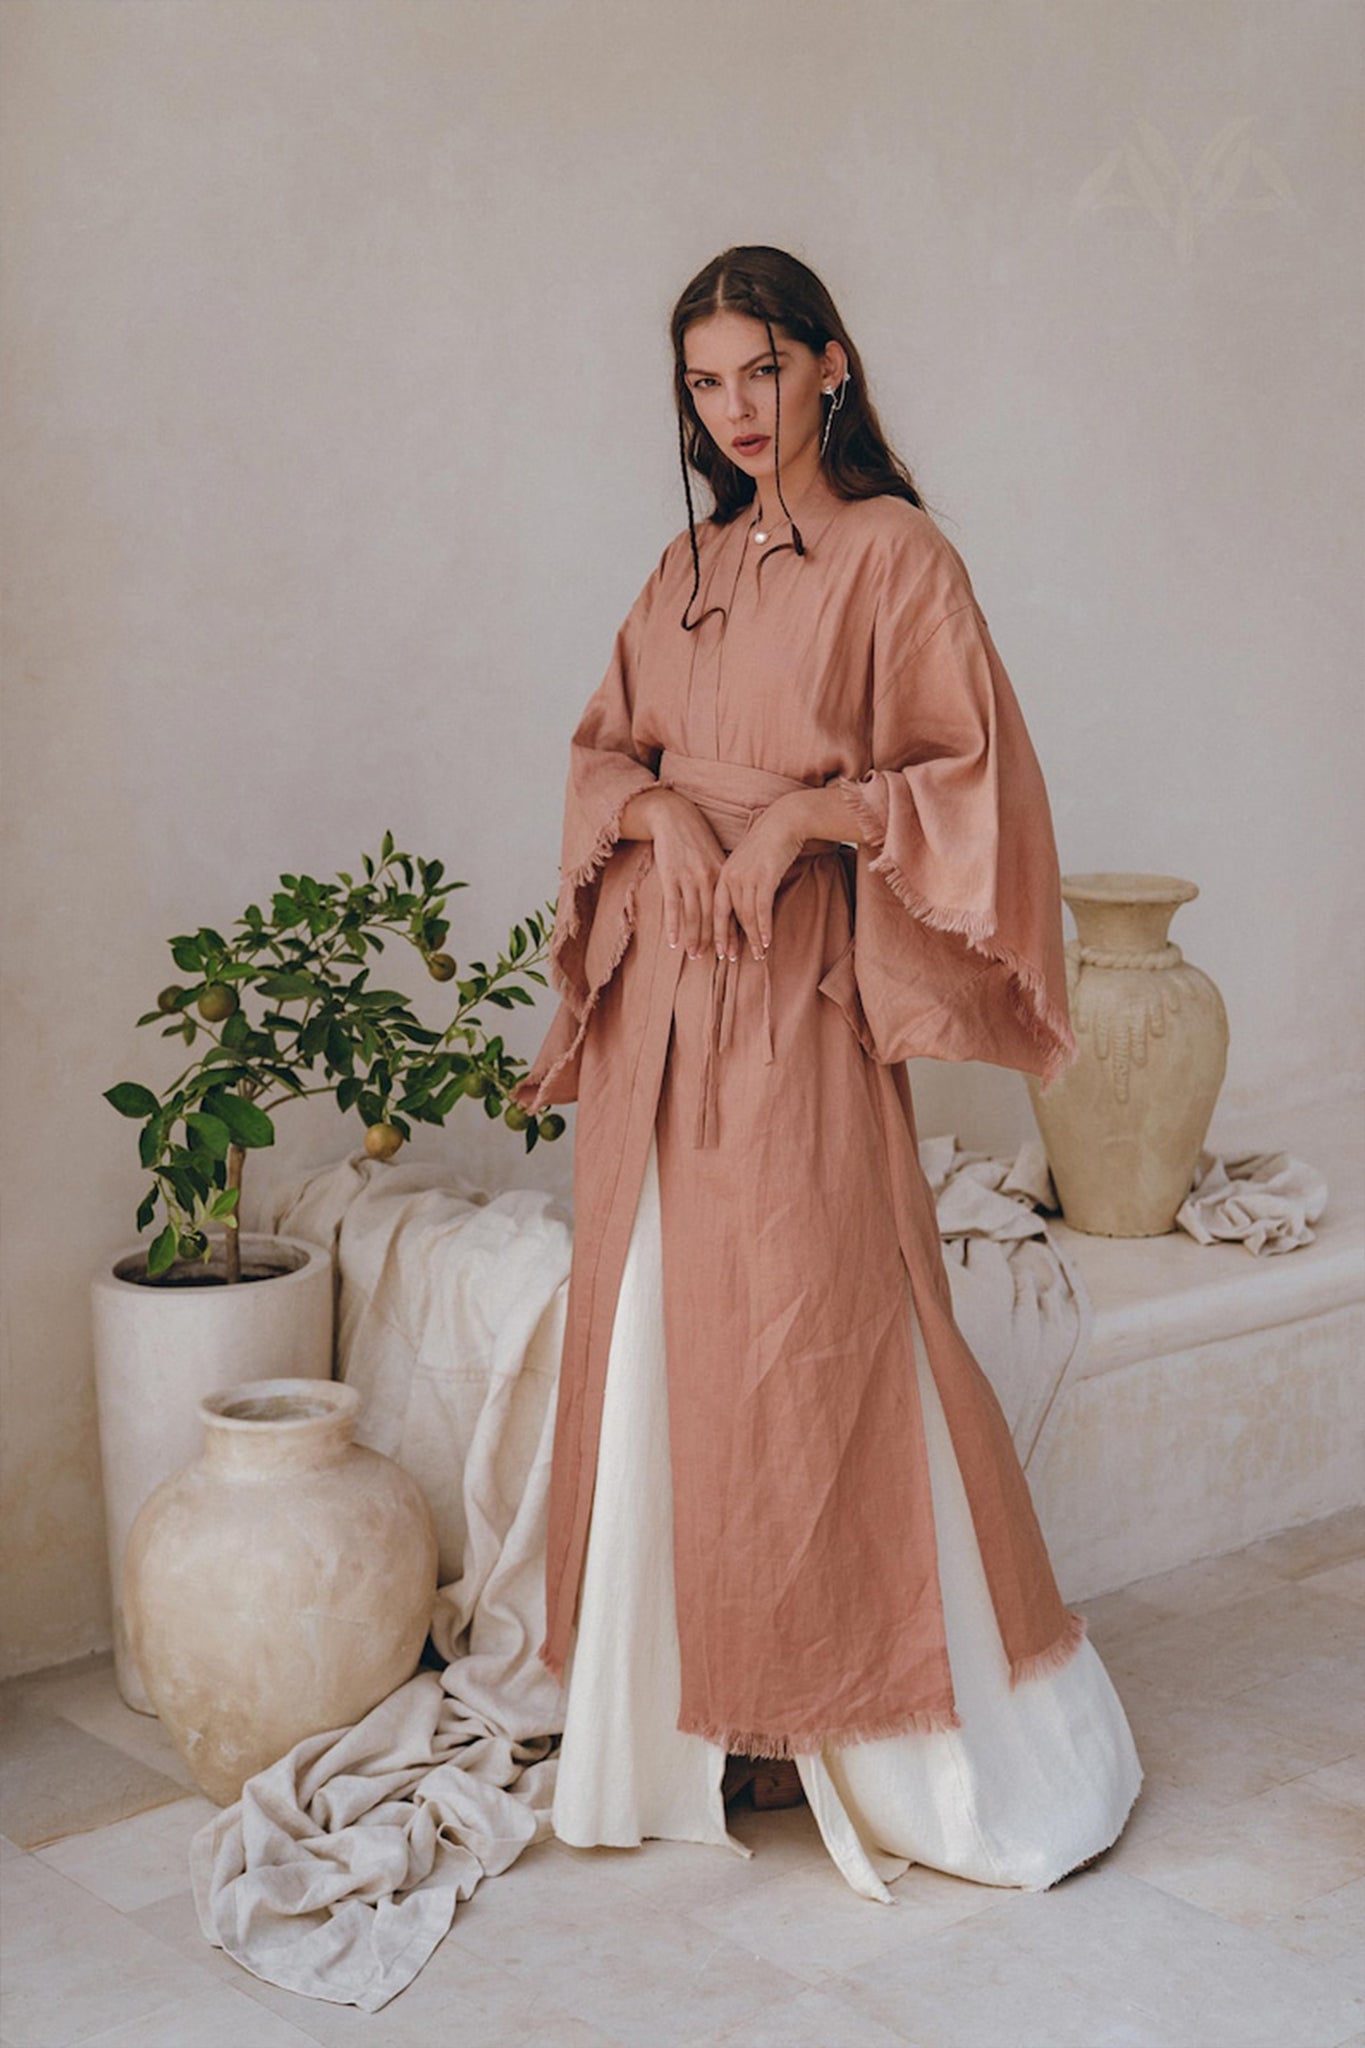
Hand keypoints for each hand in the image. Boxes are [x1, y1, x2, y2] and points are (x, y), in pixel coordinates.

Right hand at [621, 786, 727, 955]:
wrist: (674, 816)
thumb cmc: (696, 838)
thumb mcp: (715, 856)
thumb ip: (722, 878)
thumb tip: (732, 901)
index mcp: (722, 873)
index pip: (730, 909)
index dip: (732, 932)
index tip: (735, 951)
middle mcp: (708, 877)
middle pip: (714, 916)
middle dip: (716, 940)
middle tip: (718, 960)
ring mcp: (688, 877)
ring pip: (694, 915)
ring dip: (694, 938)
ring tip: (695, 955)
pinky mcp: (670, 875)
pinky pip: (673, 906)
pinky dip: (674, 926)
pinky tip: (673, 942)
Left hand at [713, 798, 807, 961]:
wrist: (784, 822)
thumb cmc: (768, 844)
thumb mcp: (748, 864)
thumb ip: (741, 884)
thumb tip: (743, 908)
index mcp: (723, 874)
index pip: (717, 910)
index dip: (717, 933)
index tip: (719, 951)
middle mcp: (731, 877)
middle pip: (728, 916)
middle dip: (729, 941)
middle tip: (732, 960)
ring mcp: (746, 877)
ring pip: (746, 916)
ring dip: (753, 938)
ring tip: (758, 955)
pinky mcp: (764, 877)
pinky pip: (762, 909)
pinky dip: (764, 927)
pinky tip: (767, 941)